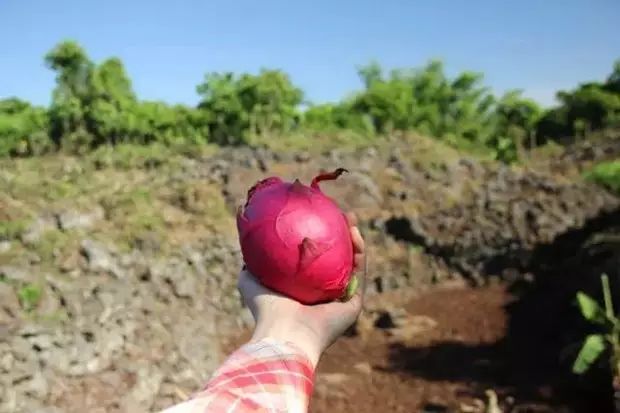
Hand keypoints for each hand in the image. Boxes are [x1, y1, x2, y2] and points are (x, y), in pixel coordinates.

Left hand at [238, 213, 365, 367]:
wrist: (285, 332)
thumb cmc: (265, 306)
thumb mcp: (249, 277)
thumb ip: (250, 259)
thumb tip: (247, 236)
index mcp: (303, 290)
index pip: (315, 260)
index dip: (319, 238)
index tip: (317, 214)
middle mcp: (323, 295)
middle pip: (337, 259)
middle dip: (340, 234)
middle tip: (338, 212)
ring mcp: (341, 301)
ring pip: (352, 264)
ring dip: (354, 239)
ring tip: (350, 217)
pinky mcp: (354, 305)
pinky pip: (360, 274)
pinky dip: (360, 253)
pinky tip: (355, 234)